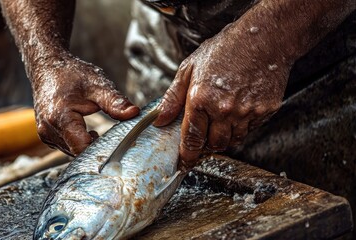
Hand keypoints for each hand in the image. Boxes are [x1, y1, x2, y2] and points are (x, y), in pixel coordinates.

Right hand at [33, 54, 138, 155]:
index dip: (101, 150)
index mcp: (60, 117)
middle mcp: (48, 129)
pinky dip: (80, 142)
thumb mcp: (98, 85)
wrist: (48, 67)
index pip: (82, 148)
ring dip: (89, 146)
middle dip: (98, 148)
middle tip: (116, 139)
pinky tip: (89, 133)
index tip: (118, 146)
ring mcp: (45, 134)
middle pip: (79, 151)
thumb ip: (115, 102)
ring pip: (73, 151)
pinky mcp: (47, 136)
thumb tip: (134, 113)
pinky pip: (67, 147)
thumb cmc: (72, 74)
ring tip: (101, 133)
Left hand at [154, 29, 289, 167]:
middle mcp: (224, 109)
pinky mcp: (264, 111)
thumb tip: (160, 119)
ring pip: (233, 140)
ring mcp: (246, 112)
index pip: (191, 138)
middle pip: (214, 144)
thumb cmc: (225, 49)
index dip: (187, 155)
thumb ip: (173, 96)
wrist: (264, 38)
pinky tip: (238, 110)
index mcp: (201, 98)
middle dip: (206, 145)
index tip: (185, 163)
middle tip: (204, 136)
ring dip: (224, 137)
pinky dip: (241, 127)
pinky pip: (250, 130)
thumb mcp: (190, 67)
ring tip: (221, 119)